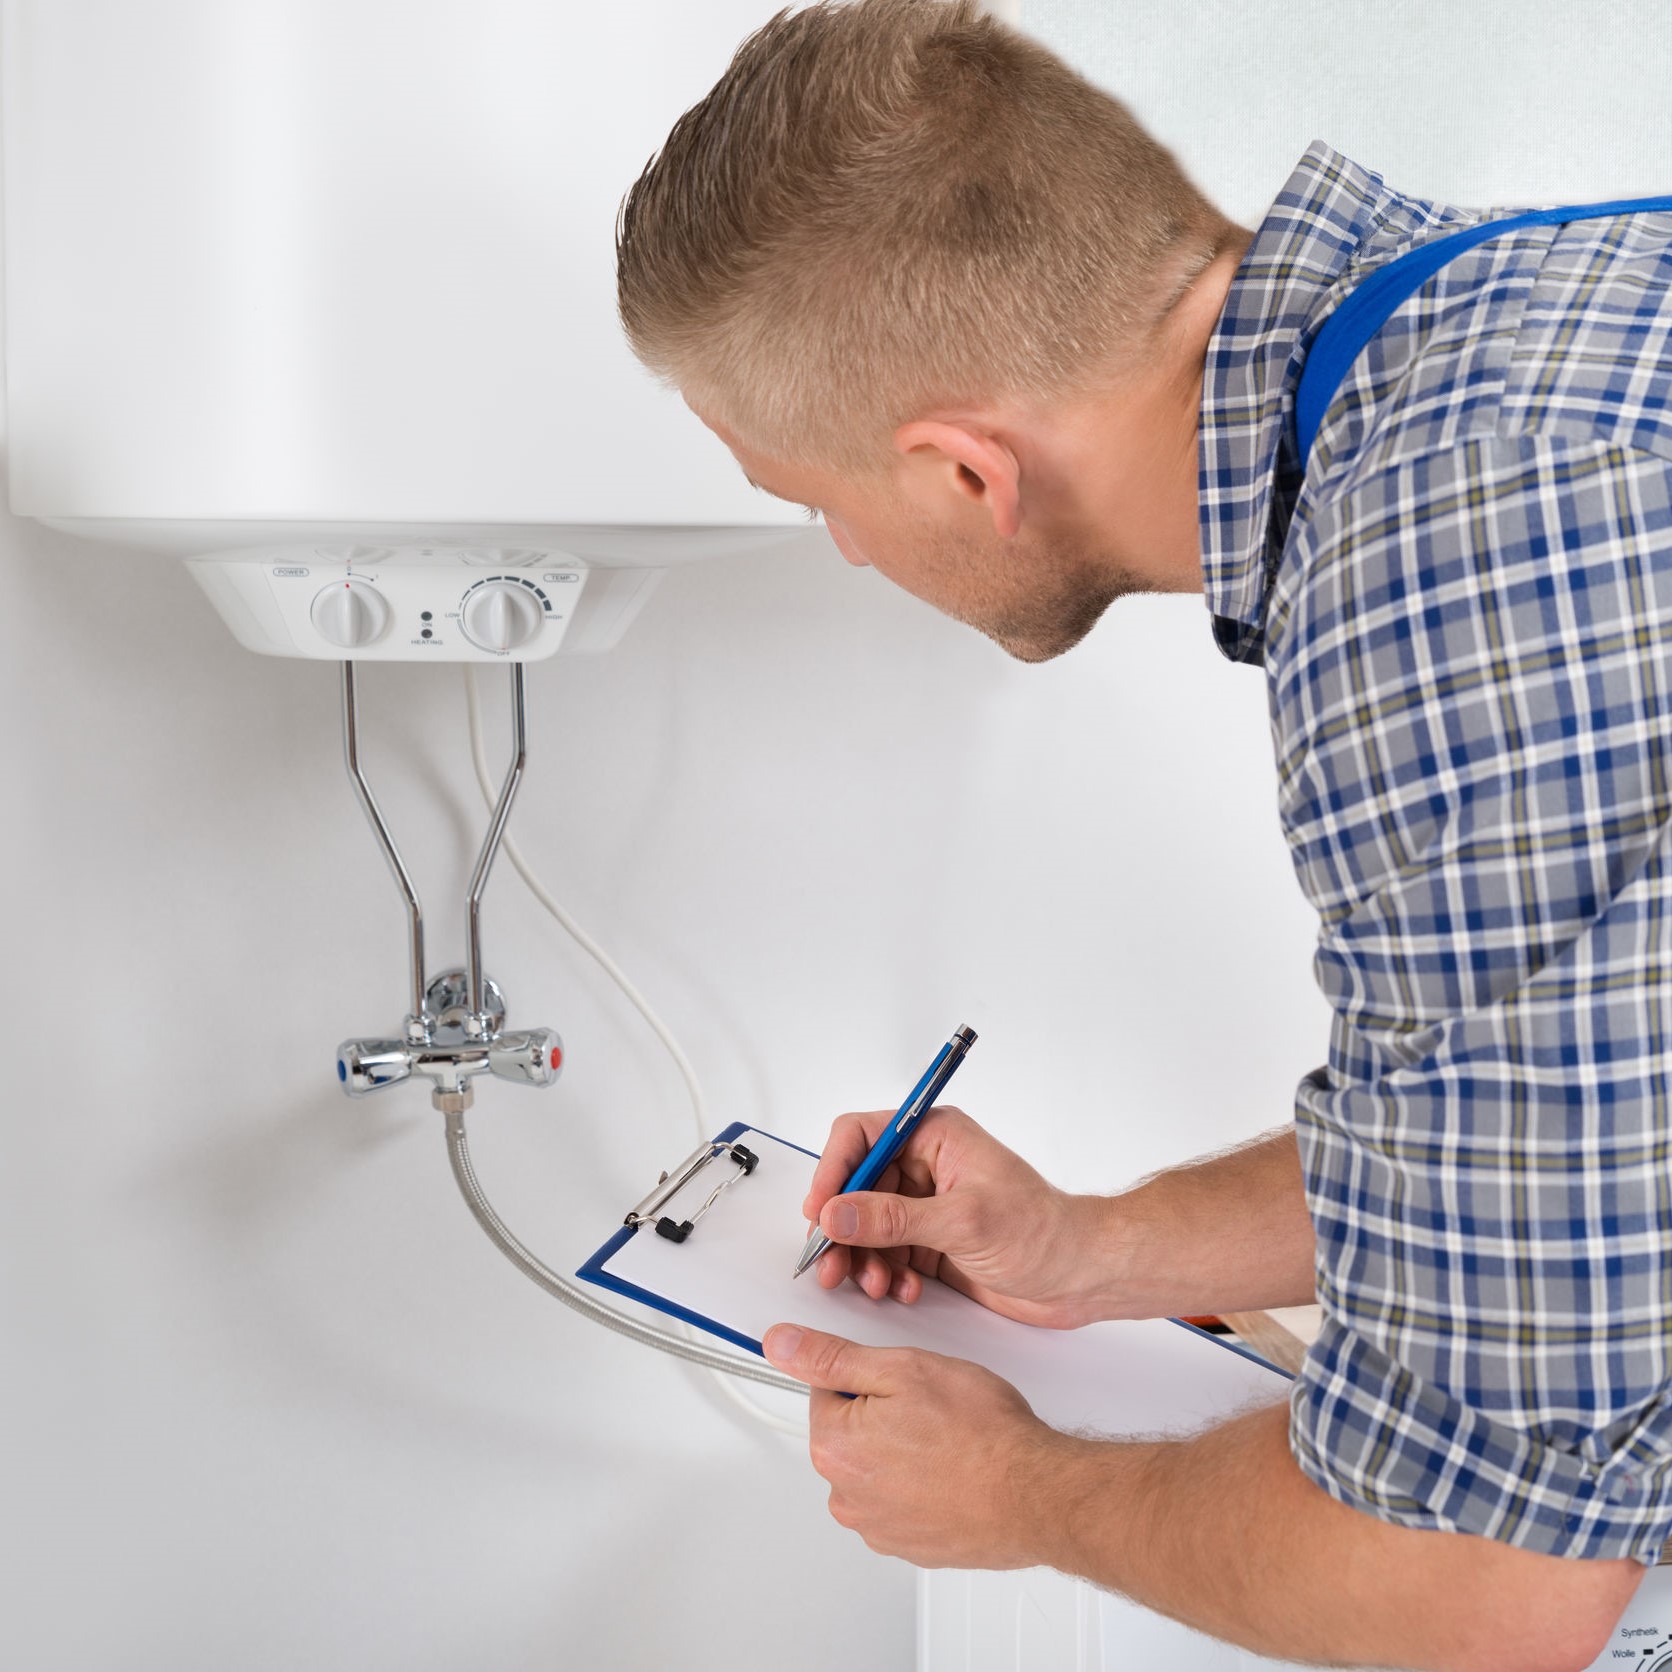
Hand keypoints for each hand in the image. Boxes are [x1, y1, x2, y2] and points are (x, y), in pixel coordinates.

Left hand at [763, 1323, 1063, 1567]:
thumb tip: (782, 1345)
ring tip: (949, 1442)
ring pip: (877, 1470)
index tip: (902, 1383)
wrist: (1034, 1494)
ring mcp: (880, 1529)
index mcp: (835, 1448)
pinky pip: (903, 1503)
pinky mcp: (912, 1547)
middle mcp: (848, 1497)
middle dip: (884, 1416)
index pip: (827, 1391)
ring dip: (904, 1453)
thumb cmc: (980, 1435)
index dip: (870, 1377)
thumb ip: (833, 1358)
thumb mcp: (903, 1369)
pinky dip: (923, 1487)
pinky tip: (955, 1473)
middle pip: (850, 1434)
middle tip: (933, 1410)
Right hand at [803, 1104, 1106, 1327]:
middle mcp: (926, 1165)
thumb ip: (894, 1218)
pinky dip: (885, 1273)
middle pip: (855, 1185)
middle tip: (831, 1262)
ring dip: (862, 1256)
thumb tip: (837, 1212)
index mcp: (936, 1136)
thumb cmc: (1045, 1232)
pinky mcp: (931, 1241)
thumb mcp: (964, 1222)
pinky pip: (886, 1252)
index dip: (833, 1170)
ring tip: (874, 1284)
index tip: (819, 1211)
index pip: (861, 1136)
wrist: (1082, 1275)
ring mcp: (927, 1205)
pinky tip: (903, 1289)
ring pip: (865, 1224)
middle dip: (842, 1227)